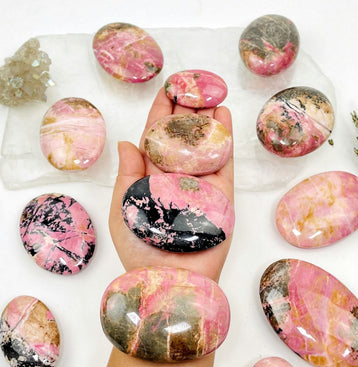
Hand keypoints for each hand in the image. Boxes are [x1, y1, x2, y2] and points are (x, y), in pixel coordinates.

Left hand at [108, 88, 233, 281]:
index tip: (166, 90)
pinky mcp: (222, 197)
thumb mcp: (122, 209)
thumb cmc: (140, 250)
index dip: (160, 113)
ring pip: (205, 144)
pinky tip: (224, 116)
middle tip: (192, 85)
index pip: (156, 139)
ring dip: (208, 119)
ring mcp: (201, 186)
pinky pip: (225, 162)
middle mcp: (177, 178)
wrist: (171, 282)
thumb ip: (127, 176)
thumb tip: (127, 142)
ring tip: (211, 93)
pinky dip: (225, 138)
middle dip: (187, 111)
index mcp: (151, 179)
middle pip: (183, 137)